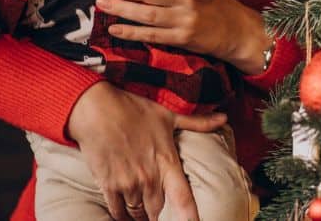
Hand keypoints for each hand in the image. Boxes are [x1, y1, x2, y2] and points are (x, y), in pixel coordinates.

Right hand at [67, 82, 226, 220]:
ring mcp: (128, 182)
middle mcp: (149, 176)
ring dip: (141, 216)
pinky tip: (126, 214)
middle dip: (161, 218)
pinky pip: (118, 211)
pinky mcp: (109, 185)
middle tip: (163, 217)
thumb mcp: (168, 116)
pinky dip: (122, 215)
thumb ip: (197, 123)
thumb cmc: (133, 110)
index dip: (189, 216)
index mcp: (166, 160)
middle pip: (158, 212)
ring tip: (144, 216)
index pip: (182, 197)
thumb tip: (223, 118)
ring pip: (138, 213)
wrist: (96, 110)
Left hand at [94, 0, 273, 75]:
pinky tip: (113, 29)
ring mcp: (184, 21)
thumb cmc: (218, 7)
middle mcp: (186, 0)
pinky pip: (152, 36)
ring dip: (121, 8)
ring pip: (146, 14)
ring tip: (100, 2)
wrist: (240, 33)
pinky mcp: (182, 39)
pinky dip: (131, 33)